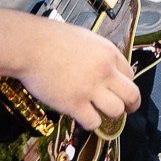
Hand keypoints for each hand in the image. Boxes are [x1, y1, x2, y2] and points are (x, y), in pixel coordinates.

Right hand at [12, 13, 141, 131]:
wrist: (29, 46)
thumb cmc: (50, 38)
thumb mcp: (84, 38)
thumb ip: (98, 54)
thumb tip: (105, 66)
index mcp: (108, 52)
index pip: (130, 75)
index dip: (125, 85)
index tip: (120, 91)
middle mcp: (105, 70)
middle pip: (132, 95)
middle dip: (131, 105)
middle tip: (126, 110)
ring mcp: (90, 88)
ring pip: (116, 111)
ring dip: (109, 114)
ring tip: (99, 112)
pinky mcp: (74, 104)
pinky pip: (93, 122)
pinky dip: (90, 122)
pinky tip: (82, 116)